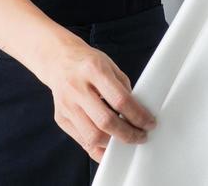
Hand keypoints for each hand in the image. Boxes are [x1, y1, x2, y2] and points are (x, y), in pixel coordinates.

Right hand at [36, 35, 156, 161]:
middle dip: (128, 135)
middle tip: (141, 136)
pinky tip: (111, 146)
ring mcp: (66, 105)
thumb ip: (123, 89)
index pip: (120, 100)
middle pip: (105, 122)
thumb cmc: (87, 63)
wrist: (57, 60)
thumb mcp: (109, 66)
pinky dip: (99, 148)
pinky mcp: (60, 118)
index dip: (138, 116)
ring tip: (126, 140)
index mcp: (93, 70)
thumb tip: (138, 115)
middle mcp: (77, 88)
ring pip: (92, 136)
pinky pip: (82, 141)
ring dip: (114, 144)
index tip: (149, 124)